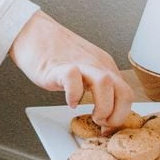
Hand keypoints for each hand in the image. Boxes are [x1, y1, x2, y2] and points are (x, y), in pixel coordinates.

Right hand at [8, 11, 132, 129]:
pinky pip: (73, 79)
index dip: (121, 115)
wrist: (32, 32)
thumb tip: (103, 113)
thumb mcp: (84, 68)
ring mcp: (79, 64)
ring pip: (105, 83)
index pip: (127, 94)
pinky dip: (74, 95)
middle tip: (102, 124)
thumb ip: (95, 85)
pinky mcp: (59, 66)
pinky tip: (70, 102)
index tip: (109, 127)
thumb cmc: (54, 52)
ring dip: (103, 107)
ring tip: (91, 115)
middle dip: (117, 115)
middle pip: (124, 91)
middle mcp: (96, 64)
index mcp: (104, 66)